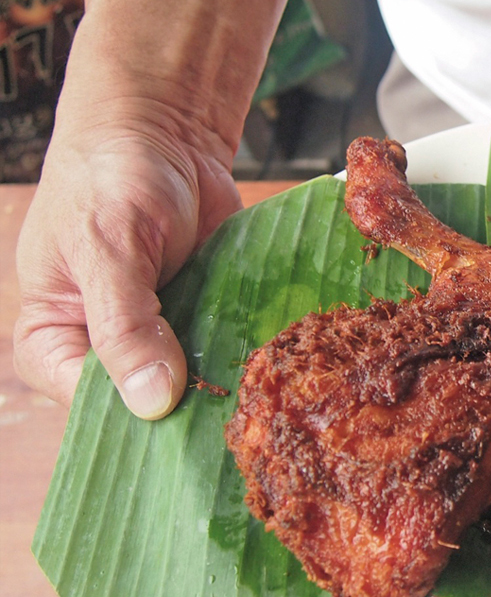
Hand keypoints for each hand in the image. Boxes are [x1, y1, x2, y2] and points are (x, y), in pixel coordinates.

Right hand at [13, 103, 241, 418]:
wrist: (162, 130)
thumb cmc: (111, 177)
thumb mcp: (109, 247)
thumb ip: (125, 323)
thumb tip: (151, 401)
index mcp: (54, 339)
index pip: (89, 405)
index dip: (137, 416)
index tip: (188, 414)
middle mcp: (105, 348)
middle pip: (147, 404)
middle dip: (191, 404)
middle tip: (238, 412)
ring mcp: (160, 336)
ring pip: (195, 383)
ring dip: (229, 382)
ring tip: (266, 386)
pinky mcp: (205, 318)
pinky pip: (228, 350)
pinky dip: (251, 351)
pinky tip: (280, 359)